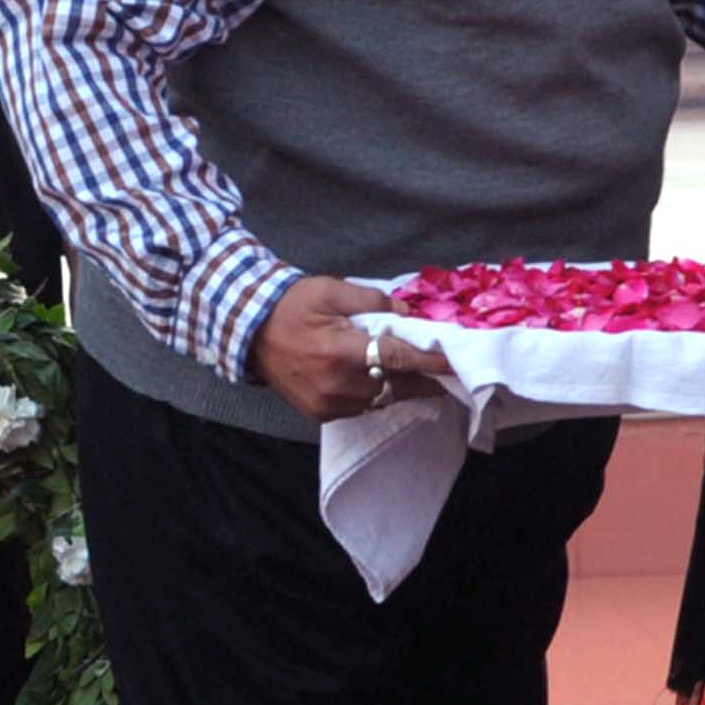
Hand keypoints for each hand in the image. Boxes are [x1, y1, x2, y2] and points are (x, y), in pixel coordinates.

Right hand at [253, 275, 451, 424]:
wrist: (245, 329)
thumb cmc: (290, 305)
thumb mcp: (332, 290)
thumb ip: (374, 300)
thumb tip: (407, 312)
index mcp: (342, 352)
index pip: (401, 360)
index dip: (434, 362)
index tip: (459, 362)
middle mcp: (338, 385)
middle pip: (399, 386)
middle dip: (425, 377)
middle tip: (448, 367)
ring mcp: (329, 404)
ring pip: (383, 400)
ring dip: (403, 386)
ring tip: (418, 371)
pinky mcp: (321, 414)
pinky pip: (363, 407)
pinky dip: (378, 394)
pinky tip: (383, 378)